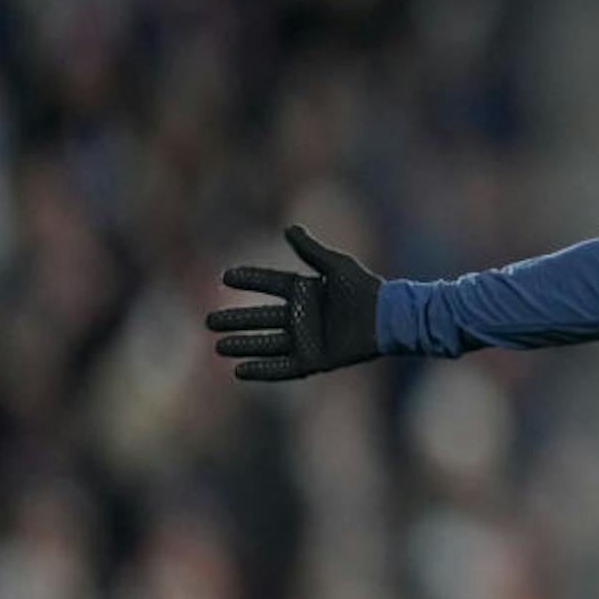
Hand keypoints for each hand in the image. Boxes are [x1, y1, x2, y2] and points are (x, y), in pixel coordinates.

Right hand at [206, 225, 383, 379]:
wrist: (389, 318)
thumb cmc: (366, 290)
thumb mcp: (337, 266)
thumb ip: (311, 250)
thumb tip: (288, 228)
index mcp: (307, 291)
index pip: (270, 284)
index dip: (249, 280)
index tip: (226, 276)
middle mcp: (303, 316)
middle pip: (260, 318)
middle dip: (235, 319)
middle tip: (208, 321)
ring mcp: (307, 340)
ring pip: (266, 343)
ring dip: (243, 345)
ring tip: (218, 346)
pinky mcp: (315, 361)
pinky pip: (282, 367)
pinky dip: (262, 369)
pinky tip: (239, 371)